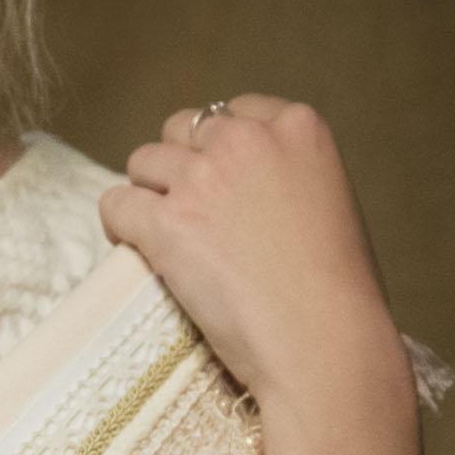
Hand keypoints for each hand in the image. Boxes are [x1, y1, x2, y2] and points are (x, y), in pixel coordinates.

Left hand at [97, 96, 407, 414]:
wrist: (324, 341)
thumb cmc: (338, 293)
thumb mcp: (332, 204)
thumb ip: (290, 179)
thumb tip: (249, 193)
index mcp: (297, 127)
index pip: (233, 113)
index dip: (216, 149)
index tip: (216, 183)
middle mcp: (247, 139)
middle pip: (183, 130)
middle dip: (179, 167)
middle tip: (186, 213)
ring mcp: (203, 178)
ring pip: (144, 162)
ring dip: (147, 194)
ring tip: (157, 234)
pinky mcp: (167, 222)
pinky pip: (116, 203)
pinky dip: (117, 224)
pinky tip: (129, 246)